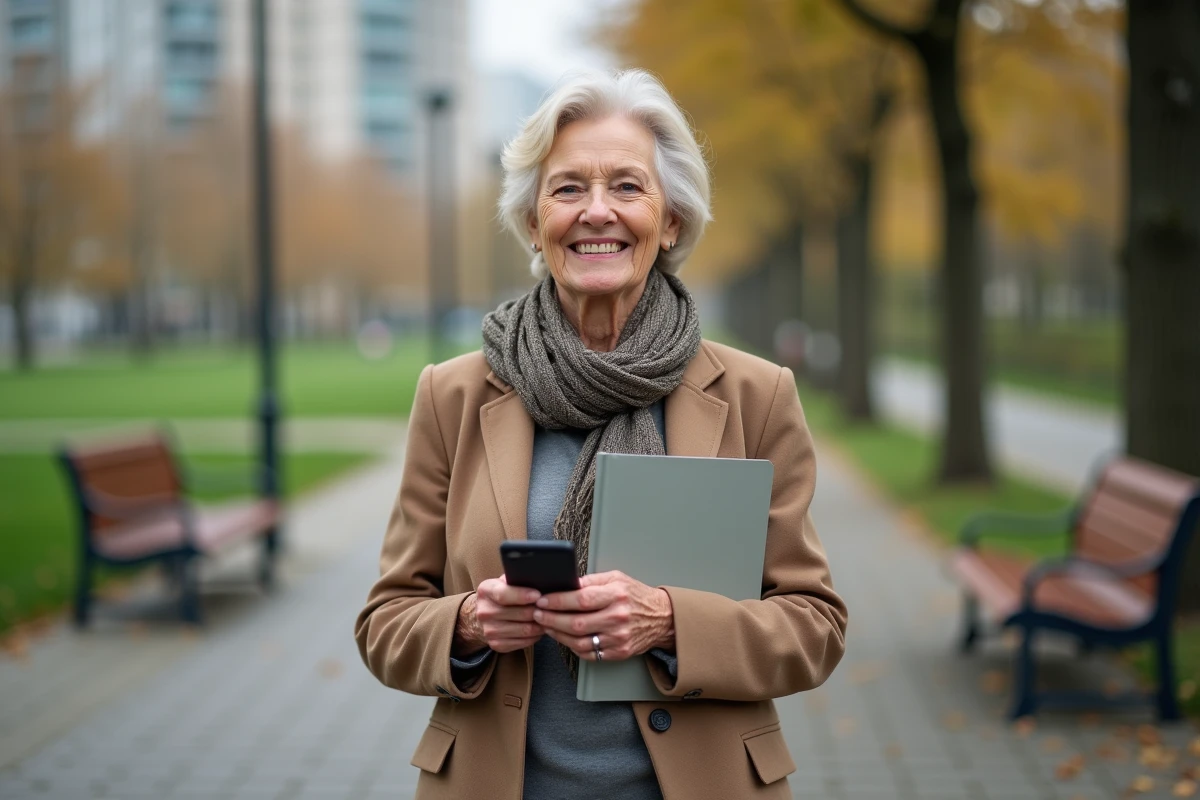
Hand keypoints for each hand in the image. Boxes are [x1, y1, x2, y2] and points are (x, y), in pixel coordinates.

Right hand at [455, 576, 542, 654]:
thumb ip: (518, 579)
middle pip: (518, 614)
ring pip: (524, 630)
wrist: (486, 614)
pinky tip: (539, 629)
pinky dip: (535, 637)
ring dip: (540, 625)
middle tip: (551, 608)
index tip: (538, 595)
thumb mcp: (505, 581)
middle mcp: (484, 611)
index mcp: (486, 590)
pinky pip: (523, 643)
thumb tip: (539, 580)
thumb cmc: (503, 593)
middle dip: (538, 611)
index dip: (522, 595)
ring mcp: (489, 630)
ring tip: (548, 618)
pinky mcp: (496, 644)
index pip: (503, 594)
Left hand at [533, 571, 674, 661]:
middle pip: (577, 623)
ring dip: (558, 635)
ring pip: (580, 642)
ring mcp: (619, 638)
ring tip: (547, 626)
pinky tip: (565, 638)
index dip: (558, 601)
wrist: (661, 618)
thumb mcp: (616, 578)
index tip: (542, 600)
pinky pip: (590, 654)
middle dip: (551, 619)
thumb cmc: (635, 595)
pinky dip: (573, 647)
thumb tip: (565, 584)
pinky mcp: (619, 652)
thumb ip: (590, 581)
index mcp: (616, 595)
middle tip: (537, 615)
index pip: (581, 600)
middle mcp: (618, 617)